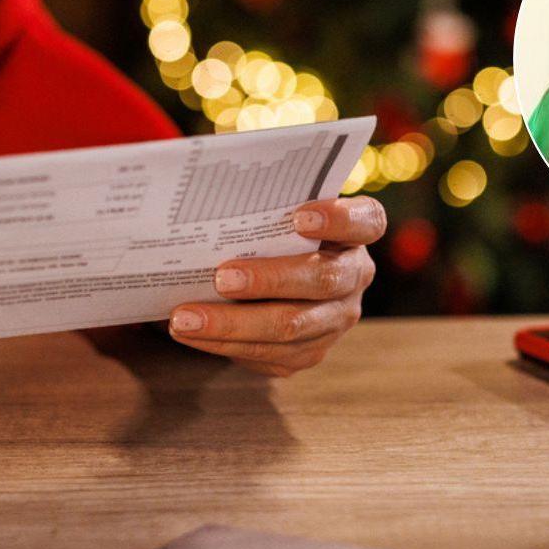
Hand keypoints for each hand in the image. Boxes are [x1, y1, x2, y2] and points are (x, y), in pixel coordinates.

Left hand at [166, 196, 385, 376]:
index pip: (365, 222)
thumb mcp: (270, 212)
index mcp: (356, 233)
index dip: (339, 219)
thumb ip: (256, 204)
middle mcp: (354, 278)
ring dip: (232, 324)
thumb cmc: (266, 232)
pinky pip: (268, 354)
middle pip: (323, 281)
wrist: (268, 282)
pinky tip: (189, 334)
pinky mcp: (309, 353)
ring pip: (290, 327)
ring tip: (184, 318)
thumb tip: (192, 194)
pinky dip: (223, 343)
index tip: (300, 216)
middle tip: (220, 277)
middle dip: (268, 280)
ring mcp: (335, 320)